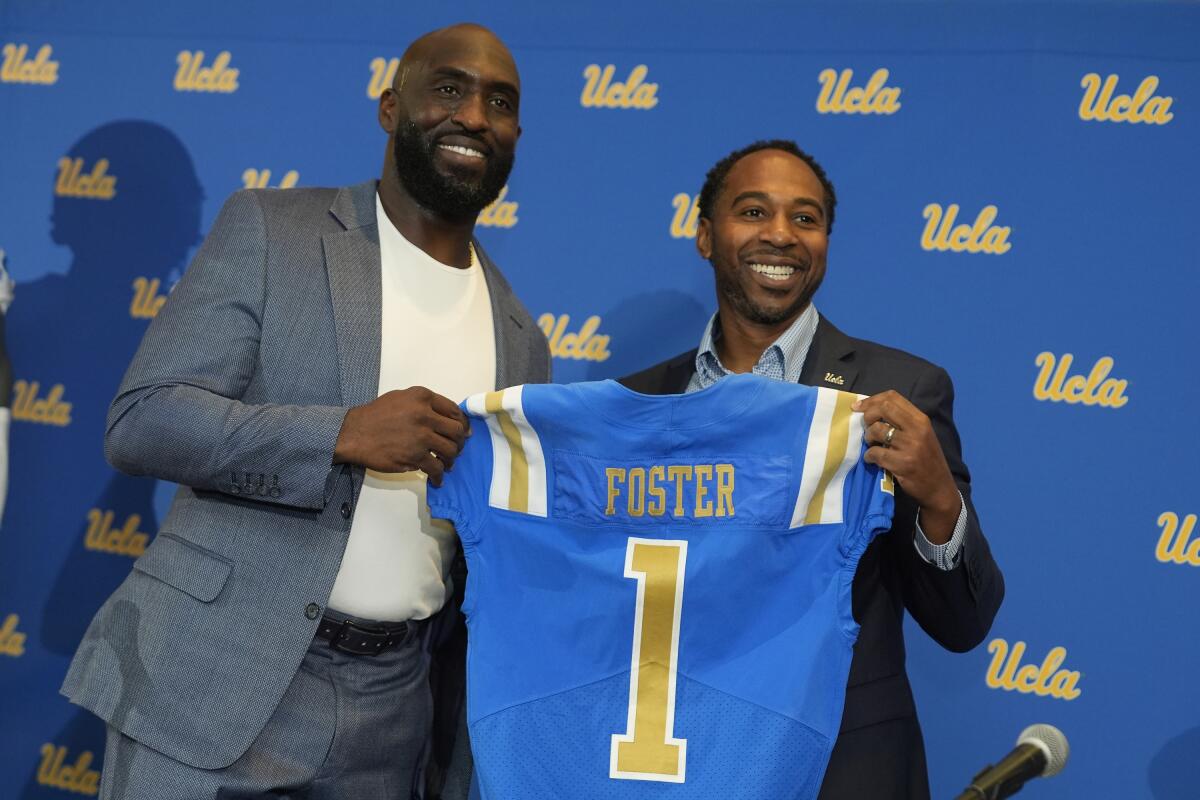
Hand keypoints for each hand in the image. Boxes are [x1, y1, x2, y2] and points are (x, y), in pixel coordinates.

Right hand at [333, 387, 469, 485]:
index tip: (464, 432)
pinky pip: (436, 467)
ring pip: (450, 450)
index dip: (462, 423)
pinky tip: (436, 479)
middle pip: (456, 431)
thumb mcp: (401, 398)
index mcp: (423, 397)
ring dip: (451, 460)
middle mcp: (425, 414)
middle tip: (456, 449)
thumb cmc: (376, 415)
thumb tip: (447, 418)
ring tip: (446, 464)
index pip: (454, 410)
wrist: (354, 433)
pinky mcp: (415, 456)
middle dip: (460, 442)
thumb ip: (424, 404)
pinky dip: (439, 476)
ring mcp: (421, 436)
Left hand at [853, 390, 959, 542]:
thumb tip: (871, 410)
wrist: (939, 488)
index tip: (858, 407)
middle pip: (884, 408)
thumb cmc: (926, 460)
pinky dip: (869, 456)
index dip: (872, 400)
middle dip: (868, 416)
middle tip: (865, 427)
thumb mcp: (921, 435)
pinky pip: (875, 453)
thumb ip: (902, 421)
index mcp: (921, 419)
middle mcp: (917, 429)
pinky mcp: (902, 464)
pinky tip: (872, 459)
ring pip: (877, 430)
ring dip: (868, 438)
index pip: (893, 397)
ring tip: (872, 445)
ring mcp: (910, 446)